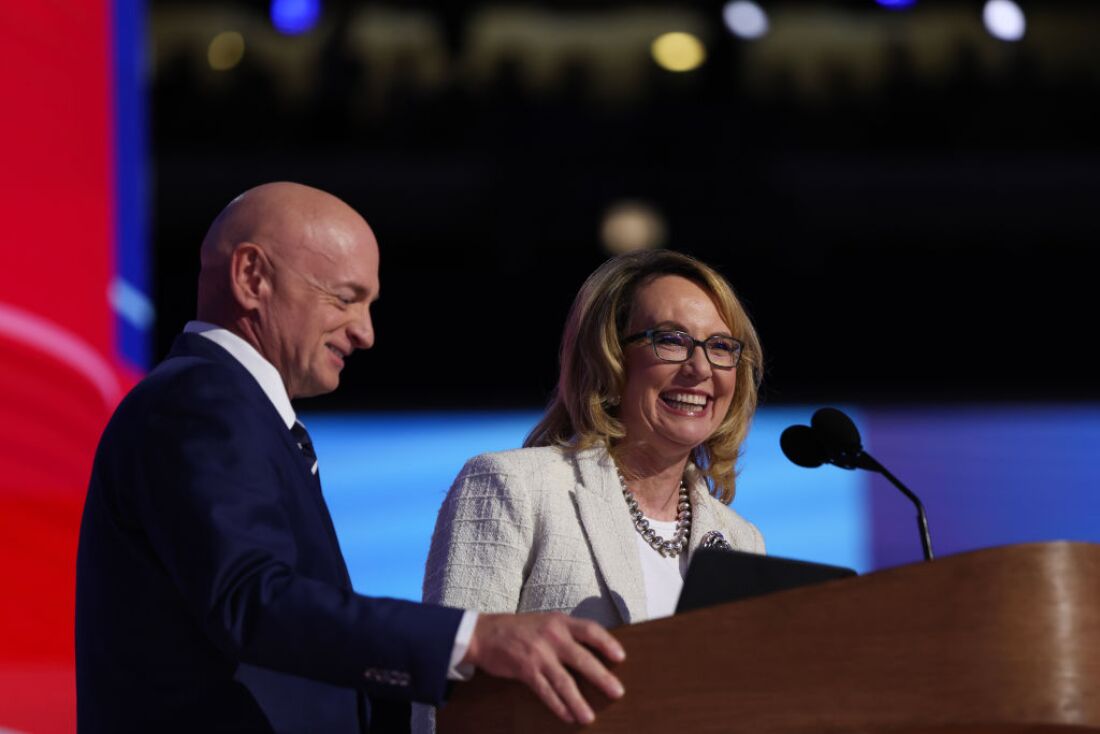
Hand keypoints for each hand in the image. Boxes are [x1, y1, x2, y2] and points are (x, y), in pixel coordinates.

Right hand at [462, 612, 625, 724]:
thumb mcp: (546, 622)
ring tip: (589, 717)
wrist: (484, 633)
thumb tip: (593, 652)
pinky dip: (558, 706)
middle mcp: (552, 636)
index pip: (590, 630)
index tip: (621, 657)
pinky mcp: (525, 670)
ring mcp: (538, 654)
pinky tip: (567, 716)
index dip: (607, 643)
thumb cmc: (519, 629)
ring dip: (578, 702)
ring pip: (564, 682)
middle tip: (617, 692)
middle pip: (582, 659)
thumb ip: (566, 633)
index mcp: (560, 622)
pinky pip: (545, 692)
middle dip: (602, 677)